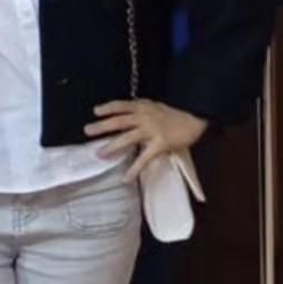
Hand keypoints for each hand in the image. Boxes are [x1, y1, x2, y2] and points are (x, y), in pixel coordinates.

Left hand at [85, 99, 206, 182]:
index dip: (108, 108)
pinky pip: (143, 158)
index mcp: (144, 106)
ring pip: (127, 138)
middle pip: (119, 121)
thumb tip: (127, 116)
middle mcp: (144, 116)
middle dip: (102, 126)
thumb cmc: (175, 114)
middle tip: (87, 131)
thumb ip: (142, 111)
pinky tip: (126, 178)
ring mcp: (151, 130)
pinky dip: (134, 169)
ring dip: (111, 146)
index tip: (95, 111)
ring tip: (99, 154)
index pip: (122, 105)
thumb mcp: (156, 107)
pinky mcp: (159, 144)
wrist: (195, 118)